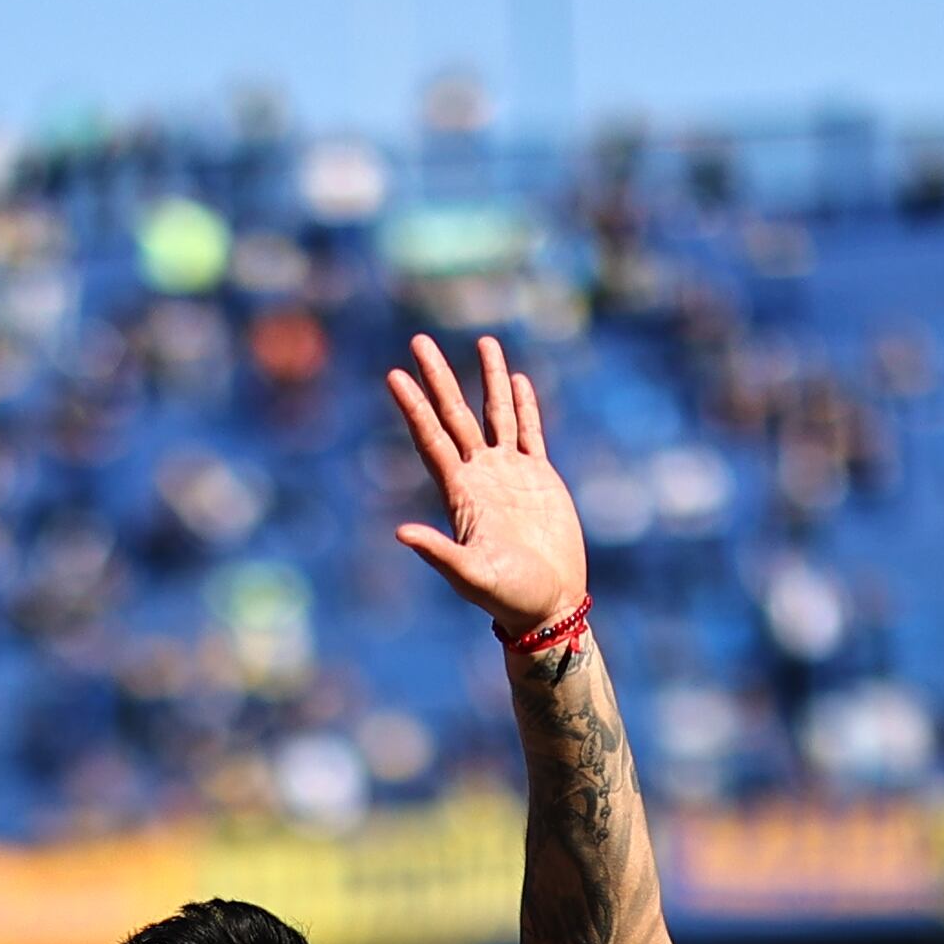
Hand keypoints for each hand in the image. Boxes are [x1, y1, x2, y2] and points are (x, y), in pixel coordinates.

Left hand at [384, 331, 588, 633]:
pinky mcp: (540, 477)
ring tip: (484, 341)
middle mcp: (480, 475)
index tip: (394, 375)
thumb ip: (439, 552)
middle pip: (454, 415)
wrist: (548, 602)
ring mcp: (509, 473)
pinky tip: (517, 379)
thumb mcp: (470, 575)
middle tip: (419, 340)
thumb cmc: (508, 596)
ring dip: (489, 378)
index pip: (430, 439)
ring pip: (495, 414)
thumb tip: (401, 533)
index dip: (413, 407)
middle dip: (439, 378)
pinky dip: (524, 405)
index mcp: (459, 493)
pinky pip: (529, 432)